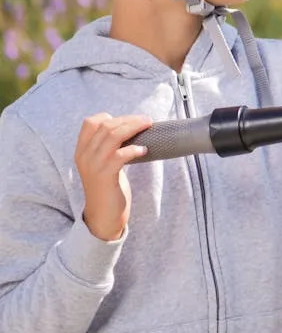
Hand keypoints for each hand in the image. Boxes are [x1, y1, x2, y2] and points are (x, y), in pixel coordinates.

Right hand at [75, 113, 150, 241]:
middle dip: (129, 119)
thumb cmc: (108, 186)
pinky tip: (144, 150)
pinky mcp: (105, 176)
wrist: (103, 215)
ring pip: (113, 136)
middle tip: (147, 120)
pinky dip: (134, 149)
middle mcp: (84, 156)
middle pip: (106, 126)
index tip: (127, 120)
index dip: (110, 117)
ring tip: (148, 127)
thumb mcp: (103, 162)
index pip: (90, 123)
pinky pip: (120, 155)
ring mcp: (93, 166)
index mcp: (82, 150)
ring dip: (134, 127)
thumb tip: (133, 127)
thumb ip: (109, 146)